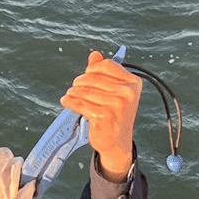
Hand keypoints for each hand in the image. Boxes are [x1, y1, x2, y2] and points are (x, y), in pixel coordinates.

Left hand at [59, 51, 141, 180]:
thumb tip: (94, 55)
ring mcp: (117, 106)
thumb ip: (104, 73)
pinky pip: (82, 105)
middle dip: (80, 82)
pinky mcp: (104, 117)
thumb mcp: (115, 93)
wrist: (118, 143)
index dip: (92, 69)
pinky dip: (71, 102)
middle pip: (94, 78)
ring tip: (69, 95)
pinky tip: (66, 101)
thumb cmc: (115, 116)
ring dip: (73, 92)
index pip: (107, 66)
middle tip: (73, 87)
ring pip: (86, 91)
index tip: (85, 76)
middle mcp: (127, 93)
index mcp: (133, 83)